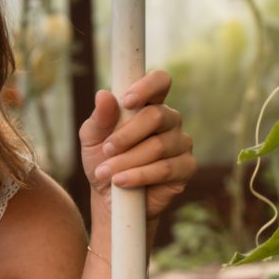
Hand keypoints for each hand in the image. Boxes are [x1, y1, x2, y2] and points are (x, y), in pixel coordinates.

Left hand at [78, 70, 194, 222]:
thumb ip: (99, 118)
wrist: (109, 196)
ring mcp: (181, 143)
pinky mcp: (186, 167)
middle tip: (106, 150)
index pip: (160, 82)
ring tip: (105, 172)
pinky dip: (139, 175)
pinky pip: (165, 168)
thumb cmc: (102, 159)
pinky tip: (121, 182)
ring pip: (158, 146)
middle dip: (126, 135)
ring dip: (127, 160)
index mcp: (148, 104)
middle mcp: (169, 120)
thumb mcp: (92, 138)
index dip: (147, 87)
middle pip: (157, 115)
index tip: (127, 101)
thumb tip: (104, 95)